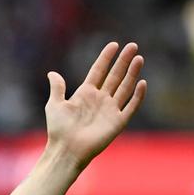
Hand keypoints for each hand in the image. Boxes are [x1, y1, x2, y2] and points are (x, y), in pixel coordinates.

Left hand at [44, 42, 146, 171]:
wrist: (66, 150)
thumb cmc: (58, 129)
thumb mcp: (55, 105)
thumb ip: (57, 88)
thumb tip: (52, 73)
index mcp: (85, 93)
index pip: (99, 71)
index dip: (106, 58)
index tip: (114, 44)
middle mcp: (100, 99)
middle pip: (115, 76)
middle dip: (123, 61)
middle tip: (132, 46)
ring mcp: (110, 110)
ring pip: (125, 87)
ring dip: (132, 73)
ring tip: (139, 58)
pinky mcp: (117, 122)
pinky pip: (131, 106)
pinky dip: (137, 95)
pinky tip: (141, 82)